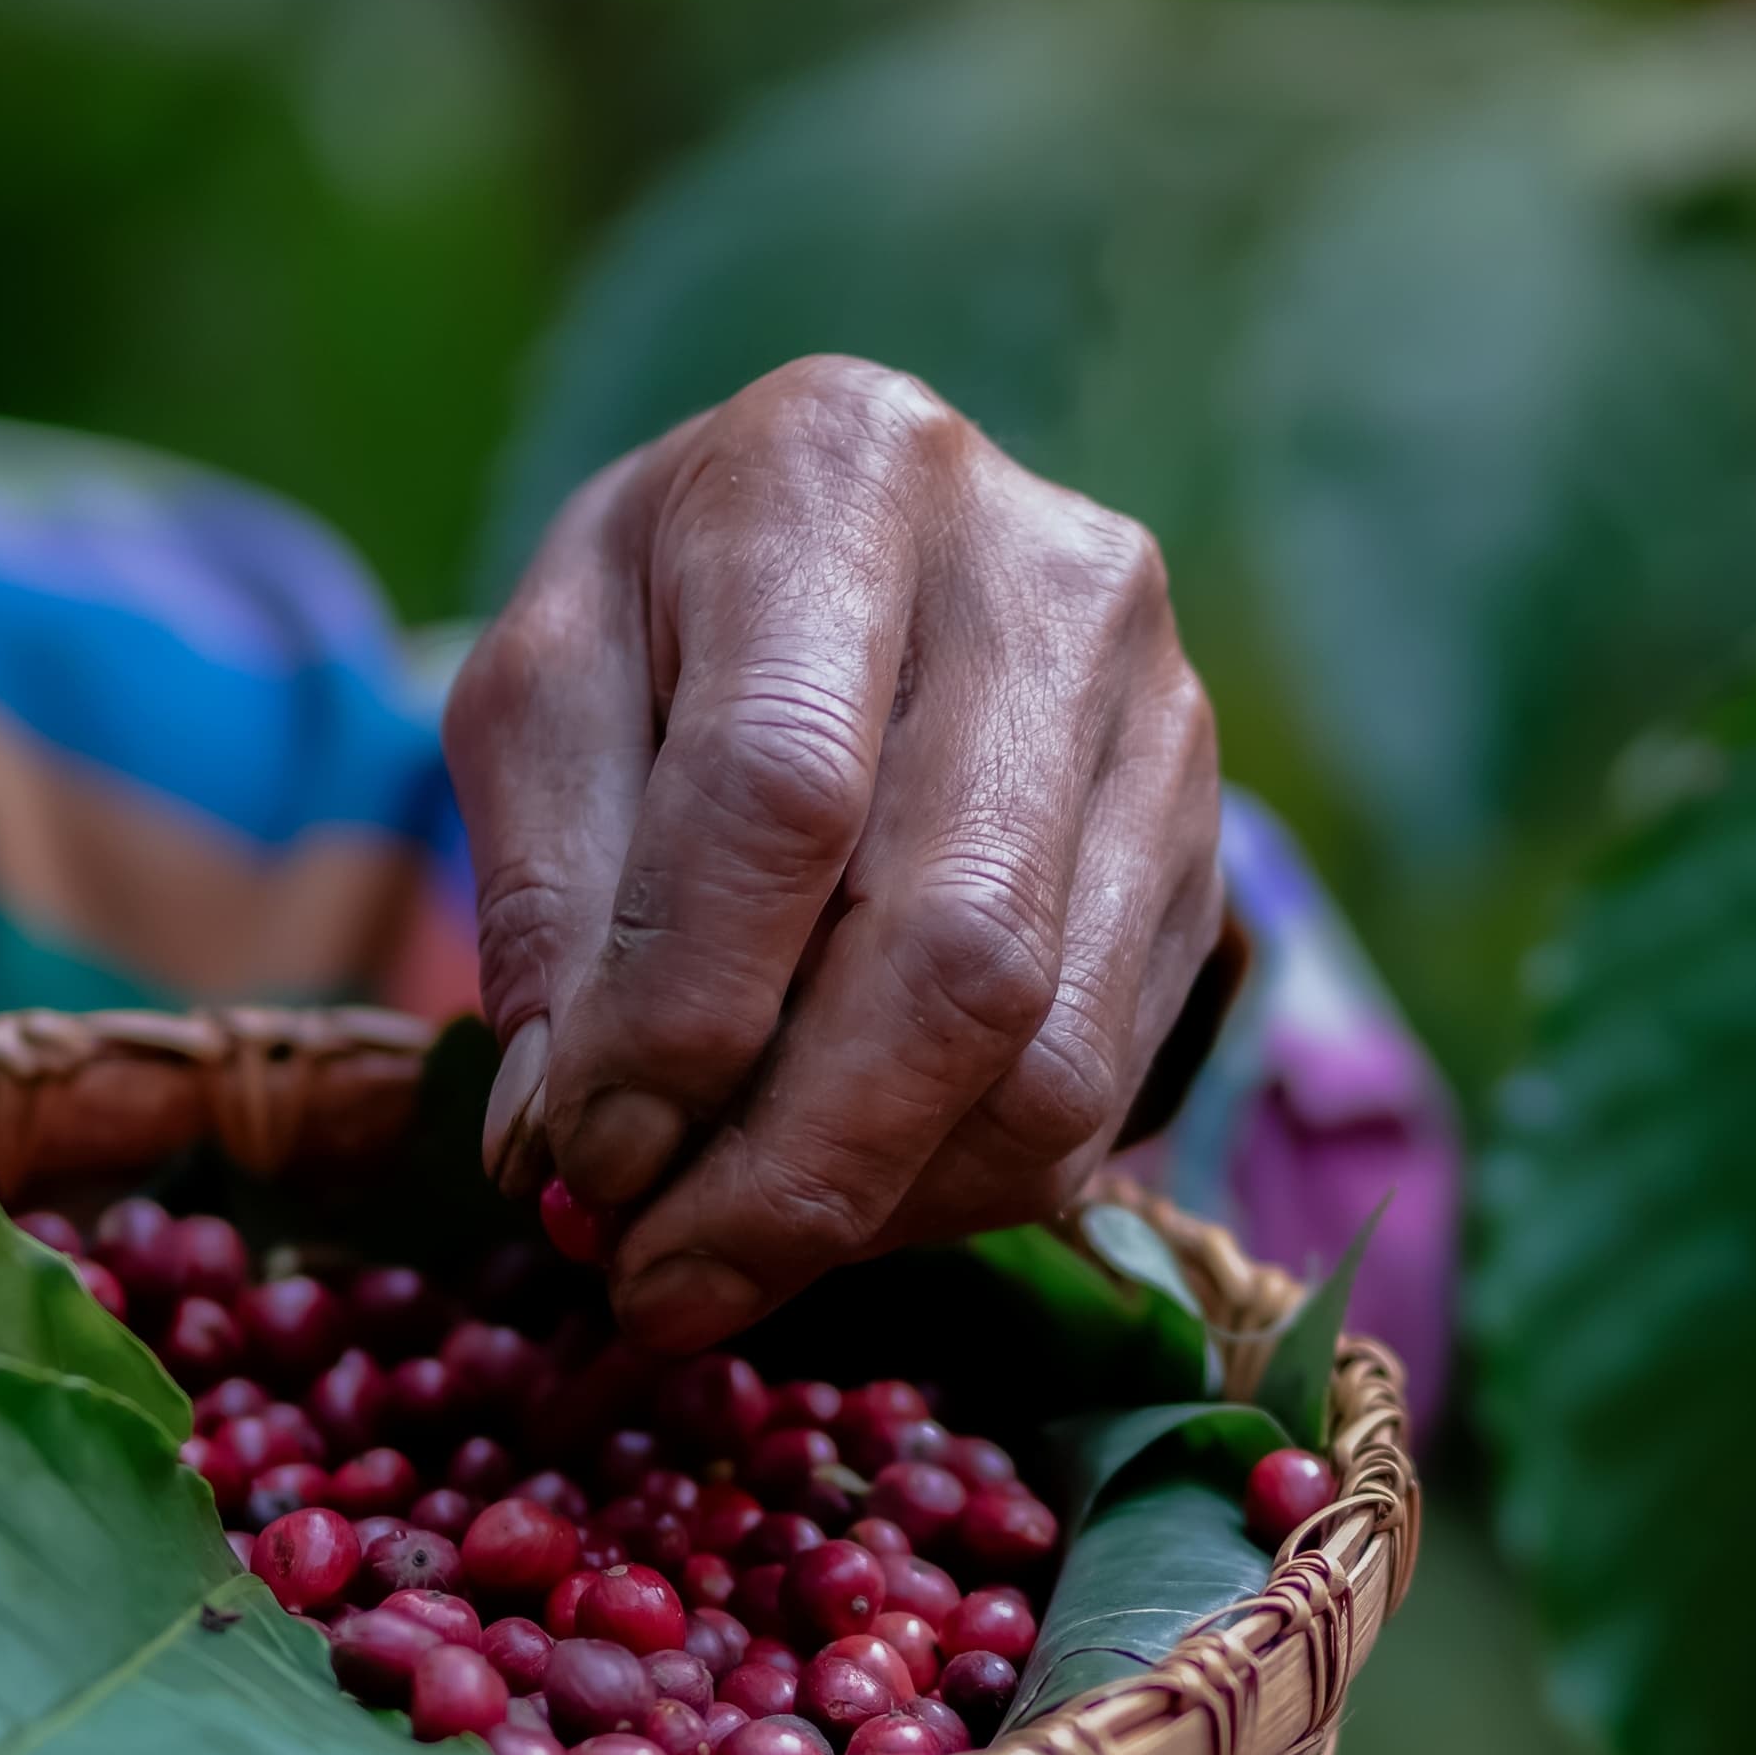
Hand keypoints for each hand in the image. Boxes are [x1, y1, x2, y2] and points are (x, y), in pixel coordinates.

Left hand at [454, 359, 1227, 1351]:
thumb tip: (570, 1144)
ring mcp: (1166, 722)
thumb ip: (548, 901)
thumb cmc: (668, 621)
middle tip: (655, 1283)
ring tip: (721, 1259)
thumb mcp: (543, 693)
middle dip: (790, 1165)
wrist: (856, 554)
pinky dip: (950, 1193)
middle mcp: (1052, 580)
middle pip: (953, 951)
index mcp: (847, 471)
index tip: (584, 1164)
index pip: (783, 792)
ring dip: (870, 1207)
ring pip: (1048, 1054)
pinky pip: (1102, 1094)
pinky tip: (836, 1200)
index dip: (681, 1012)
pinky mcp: (1212, 855)